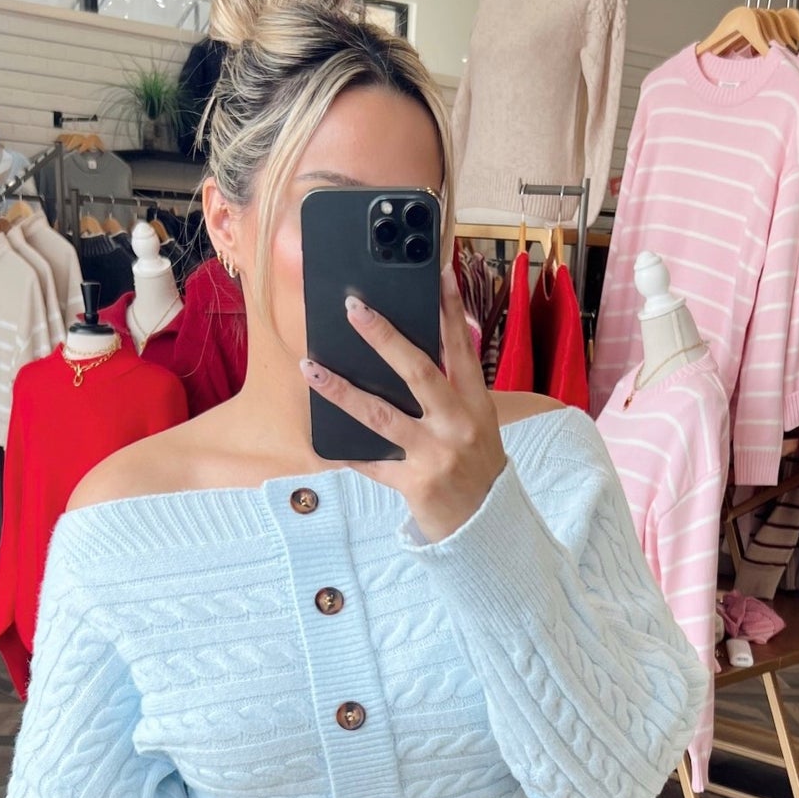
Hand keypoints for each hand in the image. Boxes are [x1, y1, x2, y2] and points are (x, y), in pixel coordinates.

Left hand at [300, 261, 507, 543]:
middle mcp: (458, 425)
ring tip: (311, 367)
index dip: (451, 309)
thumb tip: (407, 353)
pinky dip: (346, 452)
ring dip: (342, 390)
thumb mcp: (476, 425)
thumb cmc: (475, 466)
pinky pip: (372, 463)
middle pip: (418, 371)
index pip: (461, 348)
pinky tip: (320, 438)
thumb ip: (451, 392)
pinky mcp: (415, 484)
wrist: (487, 525)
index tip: (437, 272)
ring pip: (382, 415)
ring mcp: (436, 455)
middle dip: (384, 337)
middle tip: (353, 308)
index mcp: (475, 404)